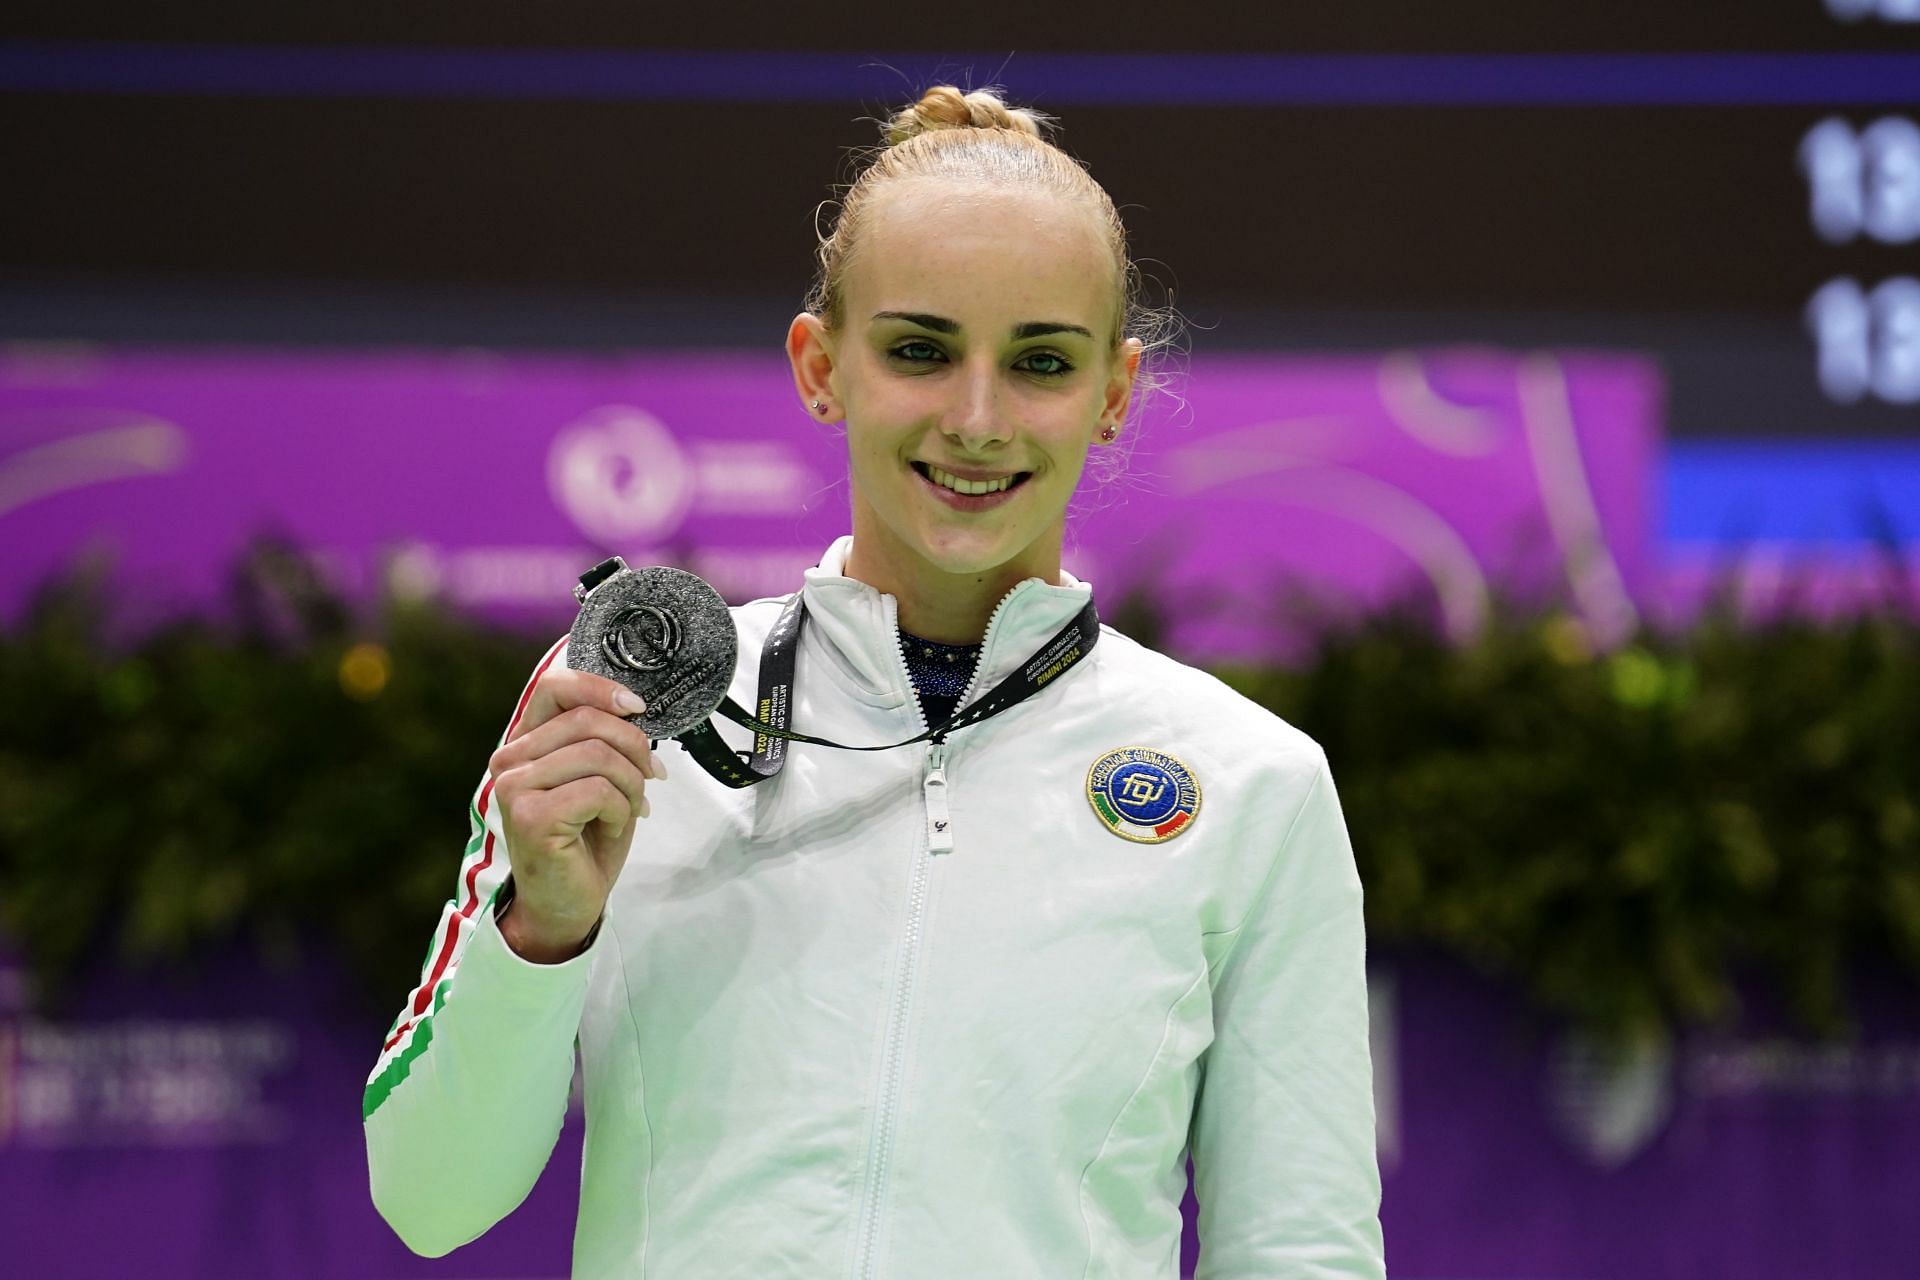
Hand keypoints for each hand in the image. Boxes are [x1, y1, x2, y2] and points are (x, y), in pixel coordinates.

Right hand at [487, 668, 666, 961]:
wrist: (567, 903)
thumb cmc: (585, 840)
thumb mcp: (600, 778)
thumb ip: (605, 740)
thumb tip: (635, 710)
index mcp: (525, 743)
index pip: (554, 686)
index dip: (600, 688)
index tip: (637, 708)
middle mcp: (510, 760)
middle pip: (587, 720)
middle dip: (634, 747)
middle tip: (651, 777)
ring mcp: (514, 788)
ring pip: (597, 754)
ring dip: (630, 784)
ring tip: (630, 808)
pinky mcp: (531, 817)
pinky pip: (598, 790)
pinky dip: (621, 808)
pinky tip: (611, 827)